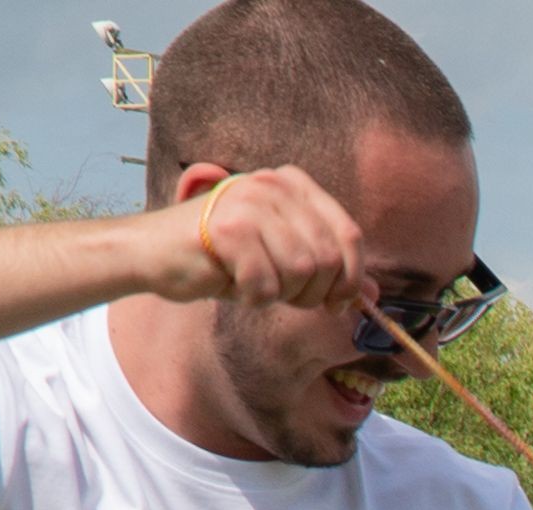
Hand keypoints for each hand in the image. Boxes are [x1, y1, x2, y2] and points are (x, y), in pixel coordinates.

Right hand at [150, 165, 364, 314]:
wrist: (156, 253)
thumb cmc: (223, 257)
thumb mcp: (283, 257)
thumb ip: (329, 270)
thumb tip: (375, 296)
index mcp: (293, 184)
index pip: (349, 235)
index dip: (351, 279)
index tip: (337, 302)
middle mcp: (274, 185)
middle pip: (327, 258)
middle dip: (312, 292)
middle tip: (284, 295)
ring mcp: (250, 203)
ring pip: (300, 271)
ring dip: (281, 294)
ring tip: (255, 283)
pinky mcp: (226, 229)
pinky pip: (265, 284)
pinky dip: (252, 297)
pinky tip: (233, 283)